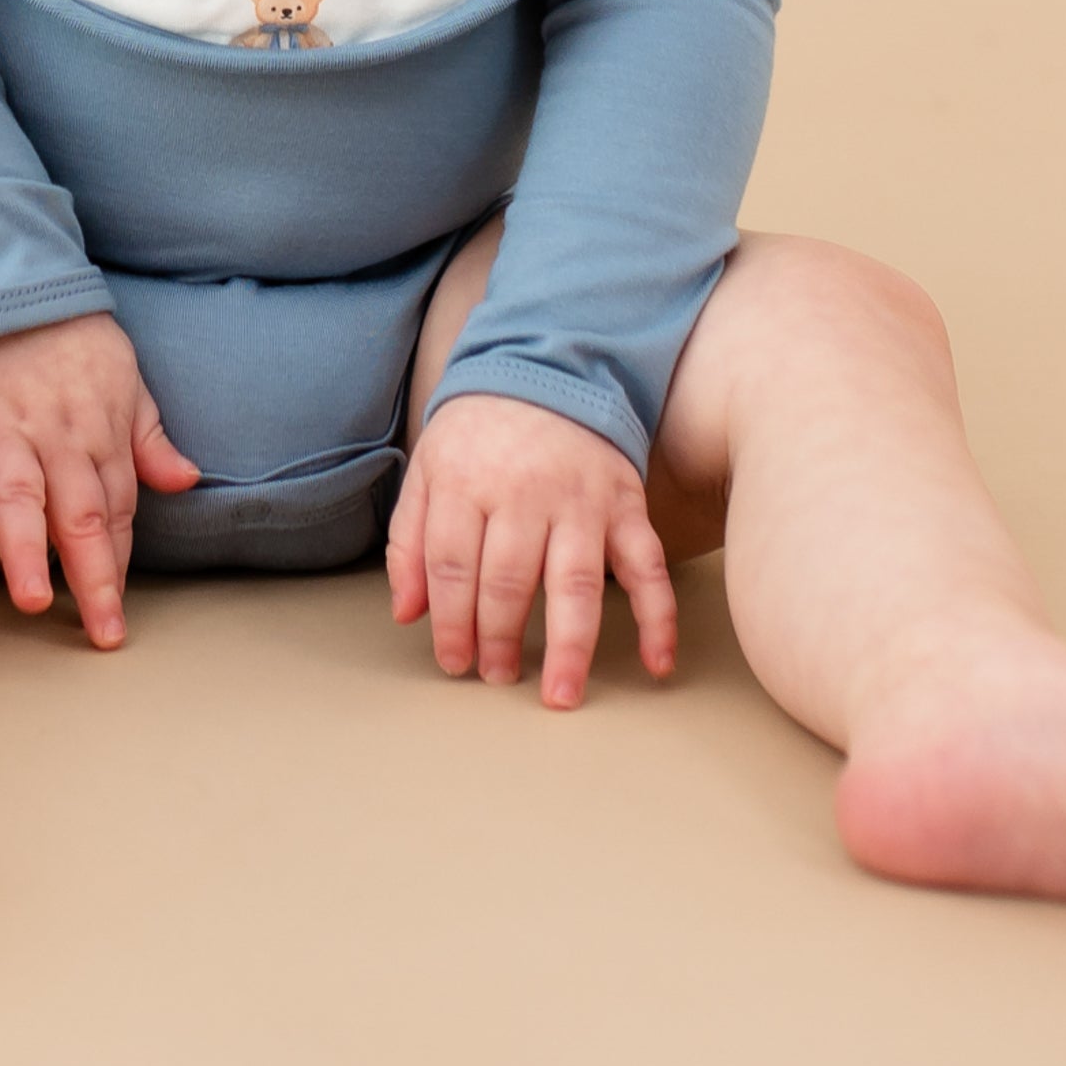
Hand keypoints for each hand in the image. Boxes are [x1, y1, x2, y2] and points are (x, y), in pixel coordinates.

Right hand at [0, 314, 197, 647]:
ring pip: (20, 496)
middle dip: (91, 575)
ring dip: (28, 549)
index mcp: (101, 431)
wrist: (8, 270)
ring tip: (35, 601)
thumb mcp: (127, 376)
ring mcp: (5, 424)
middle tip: (100, 631)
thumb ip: (148, 436)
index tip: (116, 615)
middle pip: (78, 512)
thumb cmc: (72, 335)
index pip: (117, 510)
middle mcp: (57, 435)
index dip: (117, 563)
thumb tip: (186, 481)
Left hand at [387, 392, 676, 708]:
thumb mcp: (428, 468)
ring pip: (575, 582)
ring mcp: (580, 500)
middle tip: (497, 677)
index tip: (454, 662)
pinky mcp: (626, 504)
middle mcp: (524, 491)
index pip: (453, 567)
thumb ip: (411, 539)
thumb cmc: (481, 433)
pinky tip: (655, 662)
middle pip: (508, 580)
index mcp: (466, 480)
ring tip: (561, 695)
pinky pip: (648, 565)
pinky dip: (658, 616)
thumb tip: (407, 614)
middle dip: (499, 639)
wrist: (549, 369)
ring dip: (570, 646)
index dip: (450, 624)